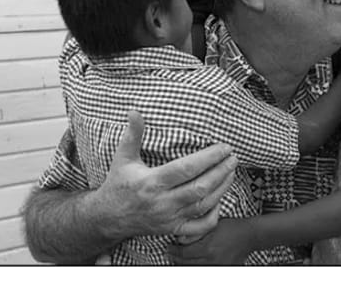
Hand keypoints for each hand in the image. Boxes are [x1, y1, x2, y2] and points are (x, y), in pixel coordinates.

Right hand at [96, 110, 237, 240]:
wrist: (108, 217)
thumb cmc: (118, 184)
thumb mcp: (123, 157)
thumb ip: (133, 134)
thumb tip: (134, 111)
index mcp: (152, 182)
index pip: (187, 168)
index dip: (209, 157)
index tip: (224, 147)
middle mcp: (163, 202)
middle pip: (200, 188)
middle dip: (221, 172)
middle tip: (233, 158)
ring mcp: (169, 218)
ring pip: (203, 205)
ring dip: (221, 189)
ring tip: (231, 172)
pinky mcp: (172, 229)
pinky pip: (198, 228)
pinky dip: (213, 216)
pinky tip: (220, 200)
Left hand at [167, 218, 253, 264]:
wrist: (249, 236)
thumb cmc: (232, 227)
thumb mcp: (212, 226)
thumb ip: (197, 233)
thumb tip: (180, 238)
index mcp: (208, 248)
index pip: (183, 254)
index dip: (173, 251)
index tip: (168, 247)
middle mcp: (211, 260)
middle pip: (186, 264)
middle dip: (176, 259)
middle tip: (170, 253)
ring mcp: (217, 267)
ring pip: (195, 270)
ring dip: (184, 265)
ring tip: (179, 259)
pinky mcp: (223, 269)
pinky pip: (205, 270)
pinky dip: (197, 267)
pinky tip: (193, 262)